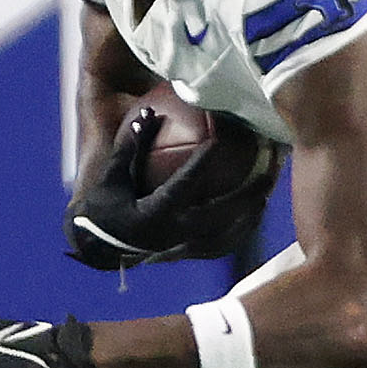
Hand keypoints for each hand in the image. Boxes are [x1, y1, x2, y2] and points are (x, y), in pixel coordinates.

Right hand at [66, 111, 283, 269]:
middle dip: (246, 195)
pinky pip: (221, 247)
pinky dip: (238, 233)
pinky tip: (250, 219)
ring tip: (265, 197)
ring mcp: (183, 248)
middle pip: (220, 215)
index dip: (202, 162)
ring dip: (248, 216)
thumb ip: (131, 147)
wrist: (98, 249)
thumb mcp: (112, 178)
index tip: (219, 140)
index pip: (184, 185)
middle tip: (268, 174)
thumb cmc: (104, 209)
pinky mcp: (187, 255)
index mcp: (154, 213)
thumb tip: (149, 112)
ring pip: (226, 236)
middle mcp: (173, 233)